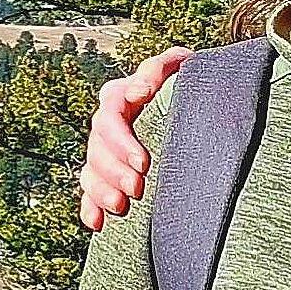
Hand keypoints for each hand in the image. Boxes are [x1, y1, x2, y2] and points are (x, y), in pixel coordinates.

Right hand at [78, 48, 190, 229]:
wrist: (199, 103)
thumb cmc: (188, 81)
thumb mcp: (178, 66)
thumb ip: (158, 69)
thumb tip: (140, 90)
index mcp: (120, 97)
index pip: (110, 118)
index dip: (121, 142)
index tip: (143, 163)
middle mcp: (108, 124)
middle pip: (98, 148)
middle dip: (114, 171)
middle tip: (137, 188)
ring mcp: (106, 149)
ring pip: (91, 170)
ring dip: (101, 191)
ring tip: (121, 206)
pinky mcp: (109, 172)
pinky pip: (90, 190)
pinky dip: (91, 207)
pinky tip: (98, 223)